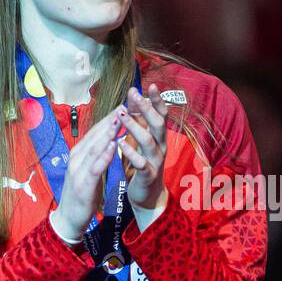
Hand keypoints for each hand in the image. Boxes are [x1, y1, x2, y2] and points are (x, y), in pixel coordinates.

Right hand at [48, 108, 125, 243]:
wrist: (69, 219)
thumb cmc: (82, 194)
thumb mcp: (89, 170)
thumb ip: (96, 155)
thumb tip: (109, 138)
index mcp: (79, 153)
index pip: (96, 131)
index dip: (110, 117)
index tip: (125, 104)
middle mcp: (76, 158)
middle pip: (96, 134)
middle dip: (111, 119)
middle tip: (127, 104)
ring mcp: (78, 170)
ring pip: (95, 147)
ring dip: (108, 132)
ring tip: (121, 118)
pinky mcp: (83, 184)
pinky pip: (95, 166)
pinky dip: (105, 154)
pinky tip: (114, 145)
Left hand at [118, 84, 168, 210]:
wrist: (148, 196)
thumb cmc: (143, 165)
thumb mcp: (143, 142)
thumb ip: (140, 122)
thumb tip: (135, 97)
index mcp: (159, 138)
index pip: (161, 115)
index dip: (157, 100)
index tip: (151, 85)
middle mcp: (161, 147)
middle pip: (158, 124)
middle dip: (147, 108)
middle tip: (135, 94)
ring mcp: (155, 162)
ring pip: (149, 141)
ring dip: (135, 127)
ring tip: (121, 115)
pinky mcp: (148, 176)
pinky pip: (141, 164)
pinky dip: (131, 153)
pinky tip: (120, 144)